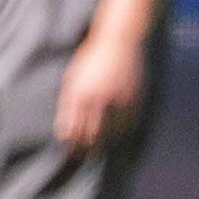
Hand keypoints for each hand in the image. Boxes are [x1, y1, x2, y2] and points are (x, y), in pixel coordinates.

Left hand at [52, 26, 147, 153]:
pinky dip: (123, 132)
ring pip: (111, 134)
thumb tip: (64, 131)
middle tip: (85, 157)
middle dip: (87, 150)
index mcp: (78, 94)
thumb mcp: (73, 78)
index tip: (71, 151)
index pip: (72, 130)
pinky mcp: (134, 98)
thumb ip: (68, 103)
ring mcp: (117, 99)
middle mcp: (97, 99)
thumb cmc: (91, 59)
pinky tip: (118, 135)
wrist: (119, 40)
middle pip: (91, 136)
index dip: (71, 145)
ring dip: (106, 144)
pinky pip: (128, 124)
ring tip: (101, 150)